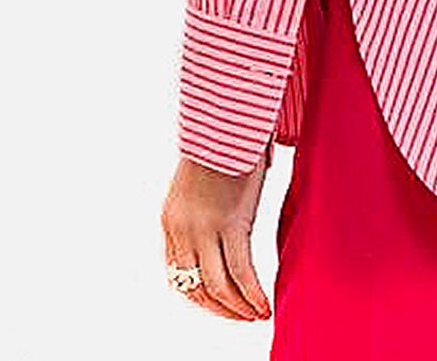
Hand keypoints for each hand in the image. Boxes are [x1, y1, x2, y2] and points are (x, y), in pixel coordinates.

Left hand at [160, 148, 274, 320]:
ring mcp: (204, 229)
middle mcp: (182, 229)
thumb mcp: (203, 181)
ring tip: (257, 314)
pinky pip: (241, 273)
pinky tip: (265, 304)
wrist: (224, 120)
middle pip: (195, 287)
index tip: (221, 303)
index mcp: (171, 220)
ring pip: (217, 286)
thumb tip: (233, 214)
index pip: (177, 274)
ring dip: (238, 307)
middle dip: (220, 308)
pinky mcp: (230, 224)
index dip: (199, 296)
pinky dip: (253, 294)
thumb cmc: (221, 143)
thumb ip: (210, 205)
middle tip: (241, 316)